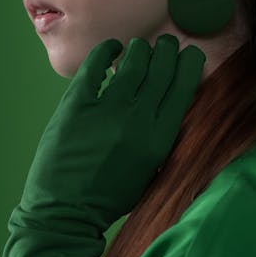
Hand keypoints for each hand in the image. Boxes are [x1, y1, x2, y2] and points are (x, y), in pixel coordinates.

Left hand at [0, 34, 204, 256]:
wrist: (65, 213)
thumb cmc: (109, 199)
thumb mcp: (150, 174)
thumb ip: (163, 141)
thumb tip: (172, 104)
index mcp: (158, 140)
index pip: (183, 89)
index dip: (190, 65)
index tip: (190, 54)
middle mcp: (137, 120)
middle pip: (160, 71)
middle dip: (167, 51)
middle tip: (166, 43)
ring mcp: (105, 110)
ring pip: (132, 64)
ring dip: (139, 50)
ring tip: (139, 48)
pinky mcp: (75, 106)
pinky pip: (95, 67)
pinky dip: (105, 52)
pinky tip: (111, 48)